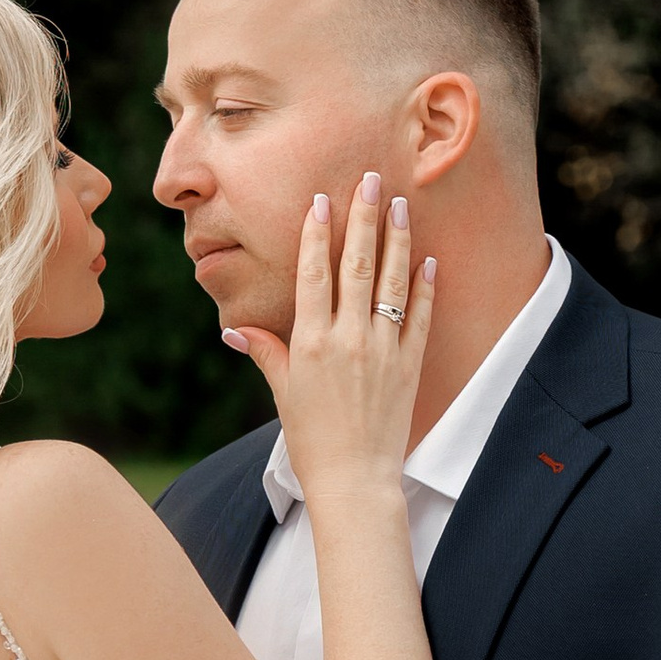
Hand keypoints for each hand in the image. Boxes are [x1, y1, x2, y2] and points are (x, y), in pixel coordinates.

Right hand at [223, 171, 434, 496]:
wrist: (354, 480)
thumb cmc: (313, 439)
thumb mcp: (283, 393)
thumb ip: (265, 353)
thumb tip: (234, 331)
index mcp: (311, 342)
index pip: (315, 274)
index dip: (318, 233)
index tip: (323, 198)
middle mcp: (348, 339)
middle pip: (356, 266)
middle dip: (363, 219)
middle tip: (371, 179)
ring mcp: (383, 350)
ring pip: (391, 283)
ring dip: (396, 240)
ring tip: (400, 204)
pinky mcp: (410, 366)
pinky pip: (421, 317)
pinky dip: (425, 286)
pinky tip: (427, 257)